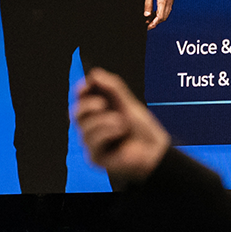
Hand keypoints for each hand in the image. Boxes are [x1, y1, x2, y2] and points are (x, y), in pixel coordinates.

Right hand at [72, 68, 170, 186]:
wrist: (154, 149)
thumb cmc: (141, 128)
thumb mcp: (127, 103)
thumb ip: (112, 88)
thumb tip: (94, 74)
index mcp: (98, 112)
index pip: (81, 99)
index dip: (81, 91)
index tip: (86, 85)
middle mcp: (92, 127)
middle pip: (76, 113)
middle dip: (87, 105)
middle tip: (102, 104)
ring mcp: (92, 143)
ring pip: (84, 126)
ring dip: (104, 121)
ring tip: (122, 122)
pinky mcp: (95, 157)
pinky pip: (92, 140)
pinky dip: (107, 132)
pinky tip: (120, 131)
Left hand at [145, 0, 174, 27]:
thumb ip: (148, 4)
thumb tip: (146, 15)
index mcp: (163, 0)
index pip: (160, 16)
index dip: (154, 23)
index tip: (148, 26)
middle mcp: (169, 1)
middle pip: (164, 17)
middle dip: (156, 22)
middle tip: (148, 25)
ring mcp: (171, 0)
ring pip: (166, 14)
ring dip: (159, 18)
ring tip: (150, 19)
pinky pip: (167, 9)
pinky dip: (162, 13)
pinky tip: (155, 13)